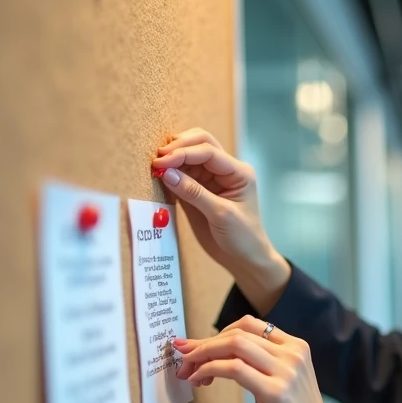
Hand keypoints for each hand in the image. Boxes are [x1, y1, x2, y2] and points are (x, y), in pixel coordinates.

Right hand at [152, 128, 277, 274]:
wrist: (245, 258)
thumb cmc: (243, 237)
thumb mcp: (220, 215)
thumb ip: (194, 192)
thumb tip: (167, 173)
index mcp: (239, 172)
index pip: (208, 152)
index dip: (183, 153)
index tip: (161, 162)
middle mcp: (226, 170)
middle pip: (201, 143)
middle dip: (179, 147)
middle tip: (157, 159)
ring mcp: (213, 178)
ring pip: (191, 155)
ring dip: (174, 157)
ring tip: (156, 165)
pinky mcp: (200, 189)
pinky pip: (184, 172)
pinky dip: (172, 171)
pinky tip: (160, 174)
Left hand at [173, 316, 344, 402]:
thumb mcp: (282, 381)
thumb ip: (260, 364)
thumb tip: (218, 355)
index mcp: (296, 347)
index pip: (250, 325)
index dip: (218, 333)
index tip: (196, 346)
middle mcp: (293, 353)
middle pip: (238, 333)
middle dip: (204, 344)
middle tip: (183, 358)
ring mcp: (286, 370)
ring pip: (234, 345)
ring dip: (203, 355)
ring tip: (188, 370)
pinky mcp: (275, 391)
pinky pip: (234, 369)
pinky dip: (210, 370)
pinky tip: (199, 380)